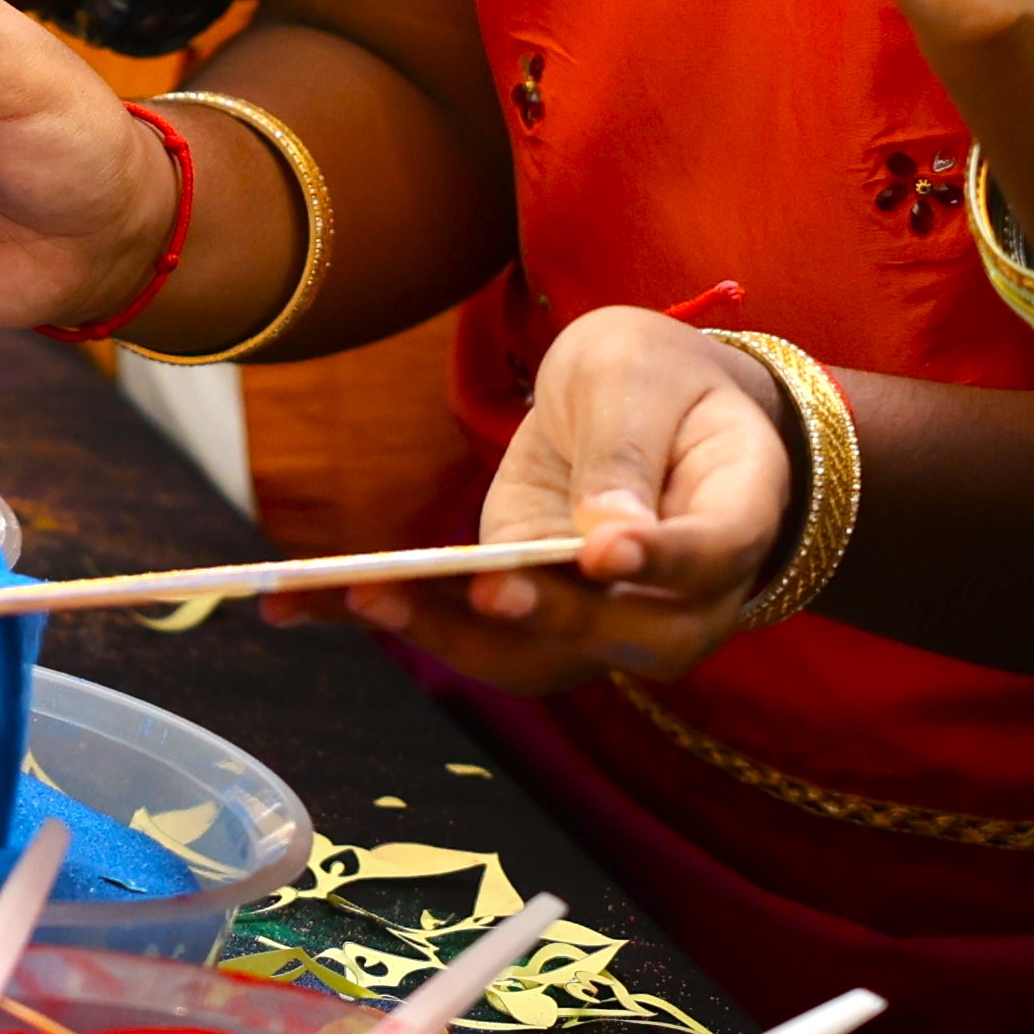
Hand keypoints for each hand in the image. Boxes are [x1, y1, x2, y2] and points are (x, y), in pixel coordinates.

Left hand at [301, 307, 795, 692]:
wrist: (648, 411)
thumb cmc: (659, 381)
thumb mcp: (638, 378)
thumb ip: (625, 450)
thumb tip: (605, 538)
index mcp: (735, 519)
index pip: (706, 554)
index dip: (657, 559)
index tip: (603, 553)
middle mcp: (677, 600)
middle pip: (619, 633)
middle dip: (540, 617)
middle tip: (479, 590)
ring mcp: (601, 622)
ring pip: (534, 656)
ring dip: (443, 633)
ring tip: (360, 597)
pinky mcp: (530, 618)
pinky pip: (469, 637)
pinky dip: (392, 620)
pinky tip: (297, 606)